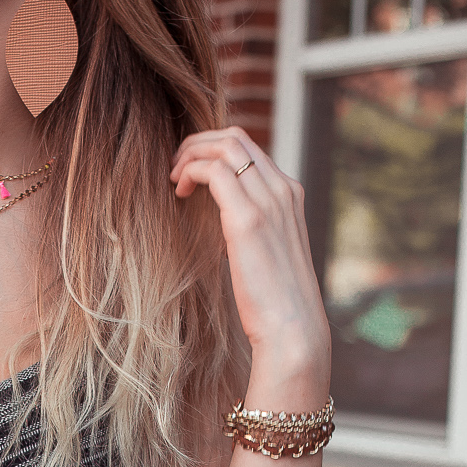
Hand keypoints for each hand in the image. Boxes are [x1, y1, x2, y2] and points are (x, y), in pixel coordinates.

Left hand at [171, 125, 330, 401]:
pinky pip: (216, 171)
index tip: (191, 172)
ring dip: (191, 153)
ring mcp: (269, 201)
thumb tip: (228, 227)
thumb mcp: (268, 253)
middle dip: (198, 143)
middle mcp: (283, 190)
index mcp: (290, 195)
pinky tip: (180, 191)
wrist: (292, 328)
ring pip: (226, 146)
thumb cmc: (276, 301)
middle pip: (237, 138)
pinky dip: (192, 171)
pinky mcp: (248, 219)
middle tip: (175, 167)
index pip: (250, 149)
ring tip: (174, 178)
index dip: (214, 151)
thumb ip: (254, 229)